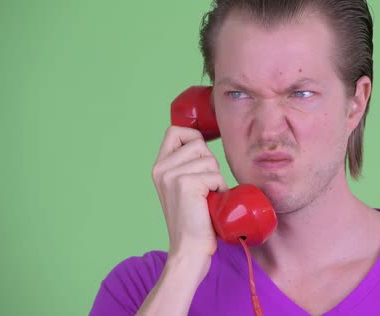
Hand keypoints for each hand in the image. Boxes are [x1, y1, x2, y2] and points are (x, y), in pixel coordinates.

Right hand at [151, 126, 227, 260]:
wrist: (190, 249)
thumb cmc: (195, 219)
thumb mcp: (183, 187)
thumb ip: (186, 165)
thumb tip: (204, 143)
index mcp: (159, 167)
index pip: (175, 131)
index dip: (194, 137)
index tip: (202, 156)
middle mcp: (161, 168)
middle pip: (198, 142)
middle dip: (210, 161)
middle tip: (205, 186)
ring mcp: (171, 175)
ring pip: (209, 159)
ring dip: (216, 177)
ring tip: (207, 196)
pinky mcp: (186, 184)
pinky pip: (215, 174)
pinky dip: (220, 188)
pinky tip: (211, 203)